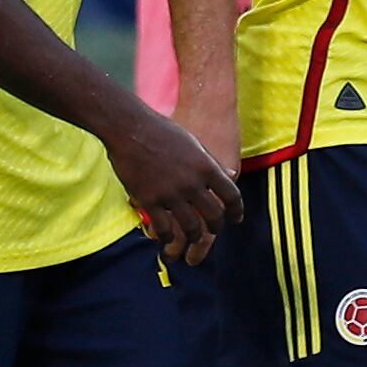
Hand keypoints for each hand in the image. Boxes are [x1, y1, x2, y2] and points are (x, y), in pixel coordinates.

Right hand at [103, 102, 238, 263]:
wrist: (130, 128)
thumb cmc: (163, 131)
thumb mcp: (195, 143)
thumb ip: (213, 162)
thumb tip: (233, 174)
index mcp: (206, 166)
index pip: (231, 195)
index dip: (236, 211)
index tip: (236, 219)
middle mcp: (192, 183)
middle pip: (213, 216)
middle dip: (216, 227)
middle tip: (213, 231)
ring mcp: (170, 193)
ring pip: (190, 227)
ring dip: (193, 236)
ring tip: (192, 238)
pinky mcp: (149, 200)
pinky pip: (163, 228)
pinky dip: (167, 237)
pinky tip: (167, 237)